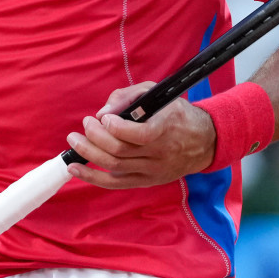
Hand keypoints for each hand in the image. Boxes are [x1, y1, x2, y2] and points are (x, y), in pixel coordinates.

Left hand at [65, 81, 215, 188]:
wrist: (204, 141)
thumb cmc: (176, 113)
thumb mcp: (157, 93)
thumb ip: (129, 96)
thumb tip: (102, 112)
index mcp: (166, 127)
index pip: (139, 134)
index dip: (116, 127)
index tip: (103, 117)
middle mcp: (160, 152)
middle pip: (121, 151)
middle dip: (95, 138)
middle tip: (84, 125)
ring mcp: (153, 170)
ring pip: (116, 168)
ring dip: (90, 155)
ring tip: (74, 143)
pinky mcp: (147, 181)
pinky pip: (117, 183)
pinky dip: (94, 177)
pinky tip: (77, 169)